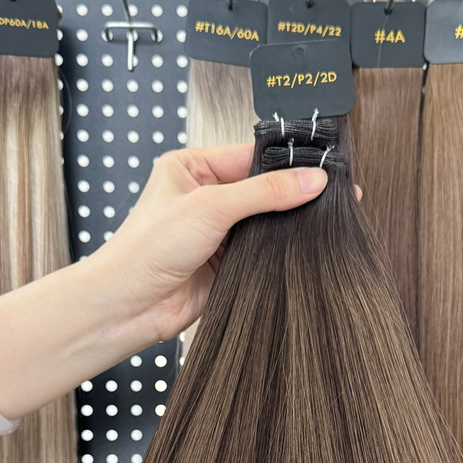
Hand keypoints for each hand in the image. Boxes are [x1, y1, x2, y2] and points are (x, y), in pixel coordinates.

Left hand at [87, 144, 328, 343]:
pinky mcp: (227, 263)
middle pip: (262, 188)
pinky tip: (303, 246)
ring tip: (324, 218)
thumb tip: (309, 179)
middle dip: (292, 192)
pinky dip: (281, 249)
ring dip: (288, 223)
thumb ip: (263, 192)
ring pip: (266, 221)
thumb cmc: (146, 249)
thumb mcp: (209, 207)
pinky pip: (264, 250)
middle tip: (332, 193)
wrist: (130, 306)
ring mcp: (218, 232)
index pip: (249, 156)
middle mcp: (206, 198)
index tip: (322, 167)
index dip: (285, 161)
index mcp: (192, 169)